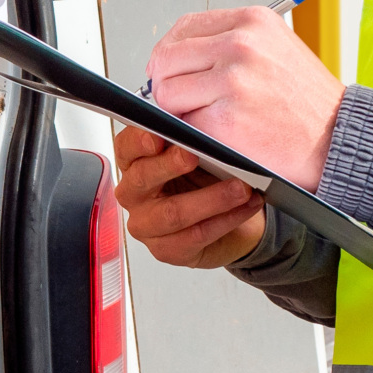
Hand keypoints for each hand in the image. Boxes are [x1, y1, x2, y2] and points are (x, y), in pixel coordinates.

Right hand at [113, 124, 266, 268]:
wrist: (231, 220)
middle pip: (142, 178)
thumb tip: (197, 122)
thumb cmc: (208, 180)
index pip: (126, 146)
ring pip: (173, 212)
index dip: (138, 140)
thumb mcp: (201, 151)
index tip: (158, 135)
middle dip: (170, 165)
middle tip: (194, 155)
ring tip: (241, 188)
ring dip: (212, 198)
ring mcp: (146, 225)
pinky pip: (196, 235)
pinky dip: (227, 219)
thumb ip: (193, 135)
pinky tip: (246, 206)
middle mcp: (134, 194)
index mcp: (135, 162)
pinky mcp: (165, 250)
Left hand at [144, 6, 344, 191]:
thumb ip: (230, 43)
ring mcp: (232, 80)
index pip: (183, 27)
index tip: (174, 70)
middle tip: (185, 101)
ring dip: (179, 110)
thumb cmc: (309, 101)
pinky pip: (182, 123)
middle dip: (168, 83)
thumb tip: (179, 53)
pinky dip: (194, 133)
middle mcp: (240, 44)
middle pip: (165, 58)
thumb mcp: (275, 48)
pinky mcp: (225, 119)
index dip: (172, 53)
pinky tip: (220, 133)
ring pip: (166, 91)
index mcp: (252, 21)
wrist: (338, 138)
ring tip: (208, 117)